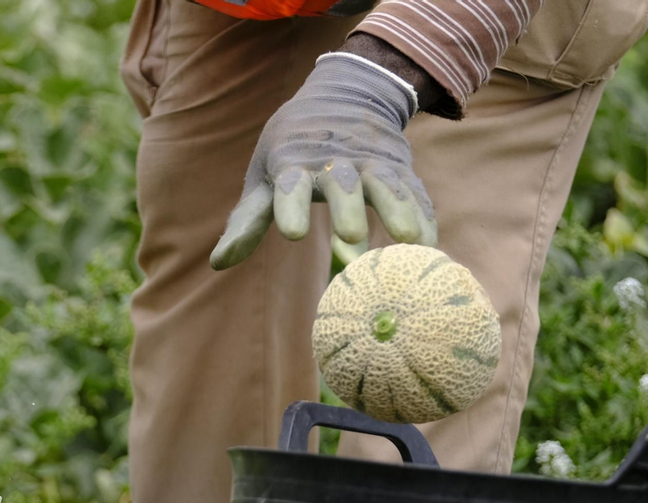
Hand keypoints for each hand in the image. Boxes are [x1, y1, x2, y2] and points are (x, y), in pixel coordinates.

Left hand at [210, 51, 436, 269]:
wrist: (346, 93)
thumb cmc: (292, 147)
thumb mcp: (264, 174)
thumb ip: (247, 220)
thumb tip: (218, 264)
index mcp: (294, 162)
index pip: (289, 184)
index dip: (290, 206)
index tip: (292, 233)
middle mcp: (334, 161)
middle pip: (342, 186)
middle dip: (346, 210)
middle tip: (350, 239)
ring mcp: (371, 162)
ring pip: (385, 185)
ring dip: (396, 211)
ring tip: (407, 240)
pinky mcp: (399, 167)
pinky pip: (414, 192)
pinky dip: (423, 216)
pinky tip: (429, 246)